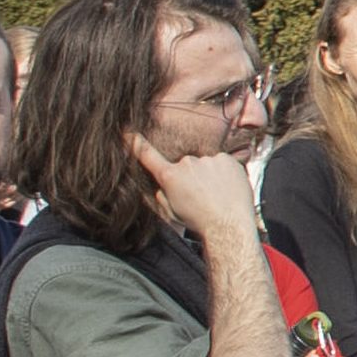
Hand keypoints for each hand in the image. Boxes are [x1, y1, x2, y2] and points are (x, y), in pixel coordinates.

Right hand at [131, 135, 262, 246]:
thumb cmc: (199, 220)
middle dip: (191, 176)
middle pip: (186, 166)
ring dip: (209, 174)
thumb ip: (162, 193)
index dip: (136, 144)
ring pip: (205, 164)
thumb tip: (161, 185)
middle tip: (202, 195)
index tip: (127, 132)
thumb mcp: (171, 211)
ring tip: (217, 193)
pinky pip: (221, 162)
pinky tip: (227, 187)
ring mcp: (207, 159)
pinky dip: (224, 172)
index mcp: (169, 176)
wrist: (229, 223)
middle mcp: (186, 163)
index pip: (148, 156)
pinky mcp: (225, 158)